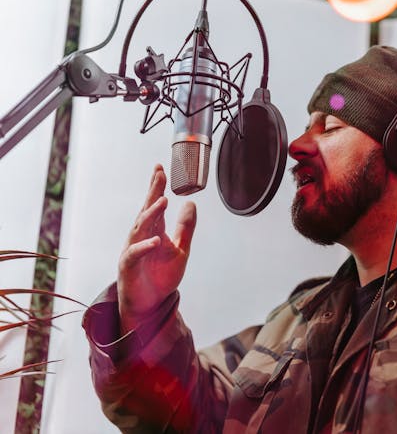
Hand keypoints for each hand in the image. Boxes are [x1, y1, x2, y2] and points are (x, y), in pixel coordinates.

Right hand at [117, 164, 196, 333]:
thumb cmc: (161, 277)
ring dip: (151, 214)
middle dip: (153, 192)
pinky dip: (144, 247)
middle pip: (146, 210)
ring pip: (140, 228)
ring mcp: (133, 250)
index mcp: (154, 231)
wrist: (150, 305)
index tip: (161, 168)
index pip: (155, 204)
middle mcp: (141, 237)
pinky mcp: (128, 267)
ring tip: (163, 201)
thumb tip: (191, 204)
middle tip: (159, 174)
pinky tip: (156, 241)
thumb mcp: (180, 250)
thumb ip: (186, 228)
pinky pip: (134, 254)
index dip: (157, 187)